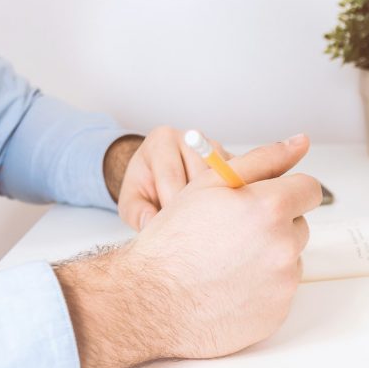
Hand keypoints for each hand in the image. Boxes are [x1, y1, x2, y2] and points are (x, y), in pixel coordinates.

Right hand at [57, 134, 319, 367]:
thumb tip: (300, 142)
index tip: (269, 200)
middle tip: (234, 234)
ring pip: (290, 260)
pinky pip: (280, 292)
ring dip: (269, 257)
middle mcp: (284, 246)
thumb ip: (262, 159)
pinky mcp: (278, 313)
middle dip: (275, 226)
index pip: (309, 189)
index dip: (287, 192)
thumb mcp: (210, 184)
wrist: (152, 301)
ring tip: (228, 262)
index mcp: (270, 207)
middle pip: (299, 226)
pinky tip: (229, 287)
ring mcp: (283, 283)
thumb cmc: (174, 241)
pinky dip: (262, 288)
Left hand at [104, 126, 231, 231]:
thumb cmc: (145, 188)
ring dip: (214, 205)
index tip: (171, 229)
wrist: (160, 176)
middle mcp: (191, 137)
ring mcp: (215, 147)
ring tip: (202, 224)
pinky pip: (237, 183)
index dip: (172, 206)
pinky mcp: (233, 160)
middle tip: (189, 230)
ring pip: (222, 180)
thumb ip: (137, 213)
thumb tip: (151, 224)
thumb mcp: (131, 201)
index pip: (172, 175)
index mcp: (161, 140)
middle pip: (200, 177)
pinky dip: (229, 201)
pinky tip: (217, 216)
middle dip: (194, 207)